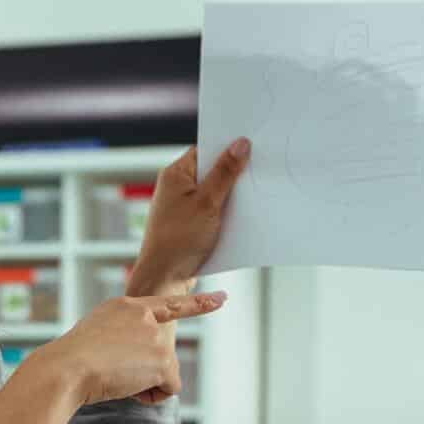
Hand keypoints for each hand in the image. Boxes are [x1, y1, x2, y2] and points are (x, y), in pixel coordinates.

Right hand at [35, 292, 223, 407]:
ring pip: (164, 373)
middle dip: (147, 372)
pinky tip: (127, 386)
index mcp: (125, 307)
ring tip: (114, 377)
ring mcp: (155, 335)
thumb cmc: (68, 362)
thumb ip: (117, 339)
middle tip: (116, 372)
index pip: (168, 304)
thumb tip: (131, 365)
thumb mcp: (92, 338)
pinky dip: (151, 396)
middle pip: (163, 355)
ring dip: (142, 384)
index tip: (222, 299)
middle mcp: (144, 315)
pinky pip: (169, 388)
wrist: (66, 369)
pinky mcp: (163, 358)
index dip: (198, 303)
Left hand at [131, 138, 251, 295]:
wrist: (164, 279)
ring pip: (215, 191)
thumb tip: (241, 144)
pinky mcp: (191, 222)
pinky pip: (214, 209)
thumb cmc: (178, 240)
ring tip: (254, 194)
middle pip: (212, 170)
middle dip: (234, 172)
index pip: (206, 149)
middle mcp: (177, 186)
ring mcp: (184, 205)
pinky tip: (243, 216)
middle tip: (259, 170)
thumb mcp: (208, 202)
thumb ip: (225, 173)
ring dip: (232, 195)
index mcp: (176, 174)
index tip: (252, 145)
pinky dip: (227, 211)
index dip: (228, 147)